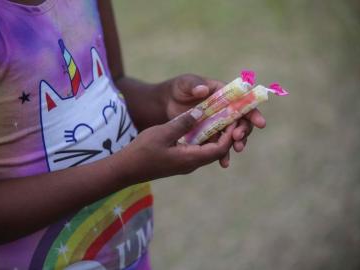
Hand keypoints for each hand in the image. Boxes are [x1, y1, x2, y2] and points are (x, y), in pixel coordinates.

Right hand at [117, 112, 233, 182]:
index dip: (229, 135)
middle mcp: (191, 164)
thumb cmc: (142, 151)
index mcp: (191, 158)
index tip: (234, 120)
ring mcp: (184, 164)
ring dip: (215, 137)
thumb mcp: (162, 133)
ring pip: (207, 151)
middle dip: (226, 136)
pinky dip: (203, 139)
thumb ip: (182, 123)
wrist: (125, 169)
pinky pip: (197, 151)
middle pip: (216, 151)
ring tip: (218, 120)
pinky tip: (200, 127)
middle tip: (229, 118)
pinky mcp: (178, 162)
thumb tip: (200, 112)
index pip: (219, 149)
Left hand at [163, 74, 265, 166]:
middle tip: (238, 138)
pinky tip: (223, 163)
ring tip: (235, 150)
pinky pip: (219, 145)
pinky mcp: (210, 134)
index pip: (243, 102)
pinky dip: (222, 154)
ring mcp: (218, 123)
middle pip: (242, 121)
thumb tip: (203, 89)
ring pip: (233, 135)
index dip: (253, 112)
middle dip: (244, 130)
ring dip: (236, 143)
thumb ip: (194, 85)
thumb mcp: (185, 83)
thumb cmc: (179, 88)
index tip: (260, 123)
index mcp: (224, 95)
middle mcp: (225, 110)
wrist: (167, 103)